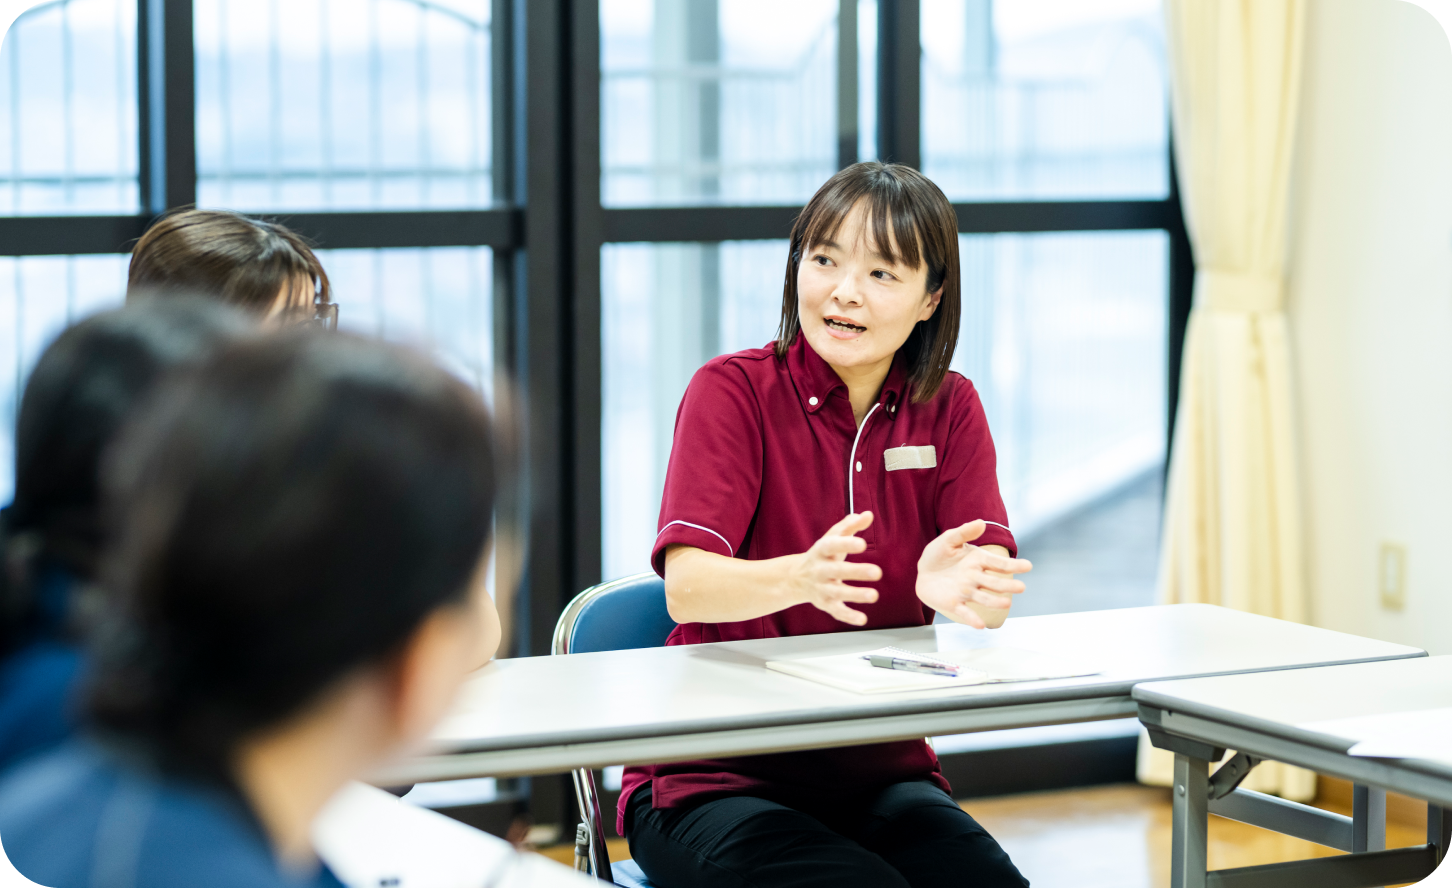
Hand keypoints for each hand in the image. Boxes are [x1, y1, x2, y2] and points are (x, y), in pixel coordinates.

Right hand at [787, 512, 881, 625]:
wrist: (796, 578)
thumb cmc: (823, 555)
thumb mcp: (833, 537)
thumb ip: (851, 525)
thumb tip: (868, 514)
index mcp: (822, 550)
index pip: (832, 545)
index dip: (847, 544)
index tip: (862, 544)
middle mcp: (820, 569)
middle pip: (837, 570)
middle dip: (856, 572)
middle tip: (877, 572)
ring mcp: (821, 587)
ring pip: (837, 592)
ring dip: (855, 594)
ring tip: (874, 595)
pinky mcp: (825, 603)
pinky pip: (836, 611)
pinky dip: (848, 616)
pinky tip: (862, 619)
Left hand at [916, 520, 1031, 628]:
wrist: (923, 571)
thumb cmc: (939, 554)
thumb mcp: (949, 539)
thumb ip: (964, 532)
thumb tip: (981, 522)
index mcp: (978, 561)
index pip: (998, 563)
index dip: (1014, 565)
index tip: (1028, 566)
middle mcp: (975, 578)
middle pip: (995, 582)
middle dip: (1008, 585)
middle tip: (1022, 587)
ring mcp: (966, 592)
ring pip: (983, 598)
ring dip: (995, 601)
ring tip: (1007, 603)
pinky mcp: (954, 603)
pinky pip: (965, 612)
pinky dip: (973, 618)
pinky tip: (980, 625)